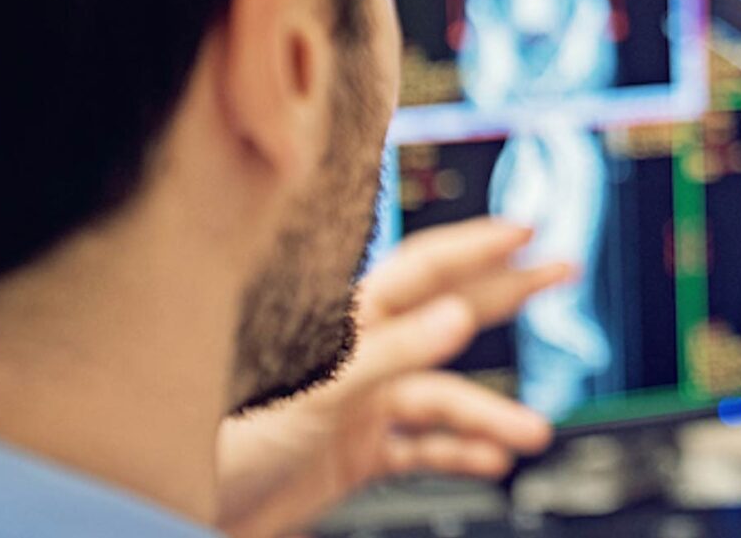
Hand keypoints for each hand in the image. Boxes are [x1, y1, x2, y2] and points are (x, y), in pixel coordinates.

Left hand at [216, 220, 571, 537]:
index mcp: (343, 324)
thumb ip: (389, 354)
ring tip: (529, 433)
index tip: (524, 231)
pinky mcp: (353, 451)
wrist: (178, 508)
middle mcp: (357, 357)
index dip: (475, 247)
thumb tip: (458, 317)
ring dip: (488, 415)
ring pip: (441, 398)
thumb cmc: (225, 443)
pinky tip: (489, 460)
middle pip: (446, 314)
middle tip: (562, 271)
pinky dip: (457, 453)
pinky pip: (420, 447)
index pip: (422, 269)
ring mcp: (358, 404)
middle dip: (506, 294)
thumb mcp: (315, 393)